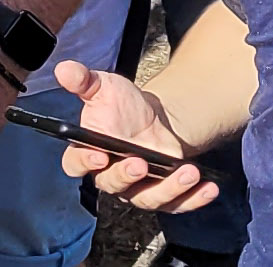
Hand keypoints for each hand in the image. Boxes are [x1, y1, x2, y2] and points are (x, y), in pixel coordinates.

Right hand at [53, 60, 218, 212]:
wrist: (154, 117)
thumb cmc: (122, 105)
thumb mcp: (104, 87)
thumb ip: (83, 80)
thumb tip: (63, 68)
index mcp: (88, 152)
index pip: (76, 164)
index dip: (85, 162)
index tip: (99, 154)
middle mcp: (110, 175)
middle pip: (113, 184)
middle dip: (127, 176)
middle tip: (142, 163)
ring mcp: (137, 188)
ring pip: (147, 198)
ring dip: (168, 189)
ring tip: (188, 172)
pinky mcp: (163, 193)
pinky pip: (176, 203)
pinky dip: (193, 199)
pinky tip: (209, 189)